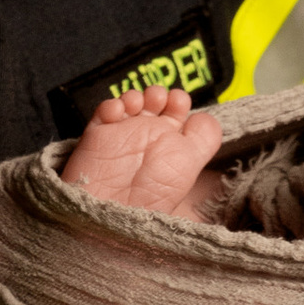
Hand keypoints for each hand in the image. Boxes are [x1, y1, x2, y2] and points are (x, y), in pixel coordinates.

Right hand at [63, 84, 224, 211]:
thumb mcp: (192, 163)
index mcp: (170, 142)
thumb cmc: (156, 191)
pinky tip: (118, 113)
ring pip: (129, 101)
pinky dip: (112, 105)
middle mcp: (147, 136)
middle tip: (157, 100)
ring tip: (137, 105)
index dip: (178, 100)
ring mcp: (122, 134)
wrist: (118, 210)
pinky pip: (104, 110)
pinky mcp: (98, 134)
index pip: (176, 110)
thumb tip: (203, 116)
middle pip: (153, 100)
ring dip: (135, 96)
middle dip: (156, 93)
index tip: (178, 102)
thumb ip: (205, 136)